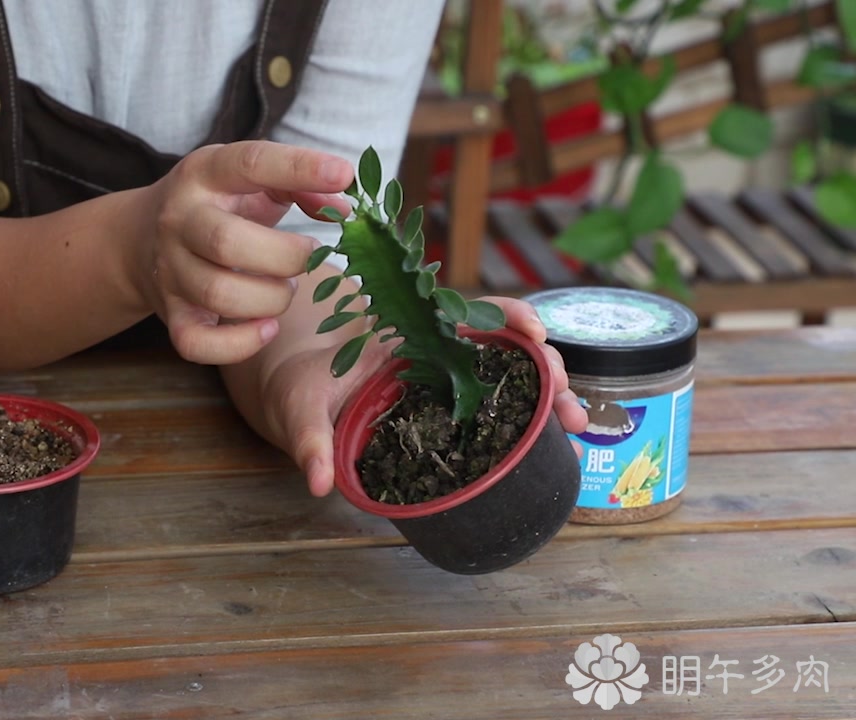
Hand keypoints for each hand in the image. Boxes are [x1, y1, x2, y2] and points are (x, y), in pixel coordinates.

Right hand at [137, 141, 352, 364]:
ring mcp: (170, 270)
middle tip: (307, 257)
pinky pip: (197, 344)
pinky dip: (240, 344)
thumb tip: (344, 211)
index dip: (299, 167)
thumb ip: (300, 185)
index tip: (343, 174)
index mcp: (204, 174)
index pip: (249, 163)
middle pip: (227, 242)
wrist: (140, 237)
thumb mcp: (251, 181)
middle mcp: (179, 220)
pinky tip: (267, 327)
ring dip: (270, 298)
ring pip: (218, 295)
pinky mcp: (171, 314)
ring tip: (284, 288)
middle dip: (284, 257)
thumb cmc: (217, 206)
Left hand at [263, 296, 587, 497]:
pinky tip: (559, 441)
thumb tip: (319, 485)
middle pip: (503, 347)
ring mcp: (445, 381)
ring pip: (510, 377)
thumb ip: (309, 442)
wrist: (293, 395)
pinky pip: (496, 406)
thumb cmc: (298, 391)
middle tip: (567, 402)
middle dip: (545, 366)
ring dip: (549, 394)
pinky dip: (530, 419)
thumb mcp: (299, 411)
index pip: (467, 312)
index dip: (506, 315)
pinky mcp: (448, 409)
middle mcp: (433, 353)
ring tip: (575, 423)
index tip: (534, 331)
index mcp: (404, 337)